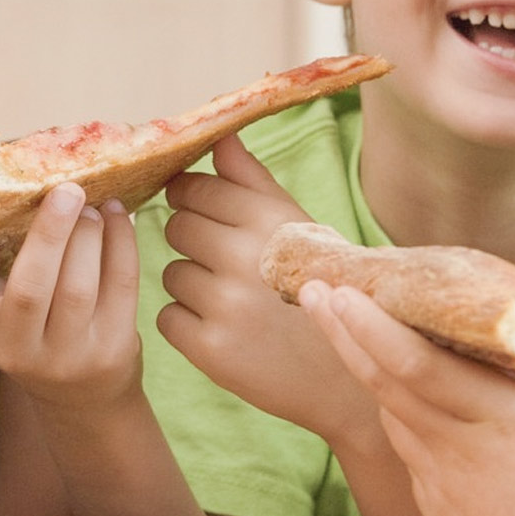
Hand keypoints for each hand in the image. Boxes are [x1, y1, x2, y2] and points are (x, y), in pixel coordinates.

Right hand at [0, 183, 143, 412]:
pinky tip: (115, 215)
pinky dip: (121, 243)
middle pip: (28, 290)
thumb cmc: (16, 327)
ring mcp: (66, 353)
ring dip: (87, 237)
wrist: (79, 391)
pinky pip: (120, 287)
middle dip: (48, 235)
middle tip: (65, 187)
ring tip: (90, 202)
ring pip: (78, 289)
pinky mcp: (111, 348)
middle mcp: (15, 347)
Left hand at [156, 136, 376, 443]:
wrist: (347, 379)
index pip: (195, 189)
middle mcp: (245, 256)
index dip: (193, 199)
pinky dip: (187, 323)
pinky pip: (167, 317)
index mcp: (270, 219)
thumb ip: (253, 181)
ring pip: (171, 273)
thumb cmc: (321, 292)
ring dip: (192, 285)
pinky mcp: (210, 348)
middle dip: (193, 241)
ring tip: (232, 301)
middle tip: (224, 263)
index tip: (204, 213)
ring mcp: (225, 304)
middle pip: (177, 227)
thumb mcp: (300, 229)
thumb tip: (218, 136)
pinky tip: (224, 329)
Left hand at [307, 283, 514, 515]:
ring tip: (343, 327)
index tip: (342, 292)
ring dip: (364, 368)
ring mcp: (439, 480)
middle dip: (343, 333)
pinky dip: (396, 411)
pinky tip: (393, 391)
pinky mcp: (435, 507)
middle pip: (385, 382)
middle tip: (314, 291)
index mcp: (505, 421)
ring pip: (391, 413)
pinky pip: (408, 447)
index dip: (374, 326)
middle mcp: (459, 446)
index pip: (420, 365)